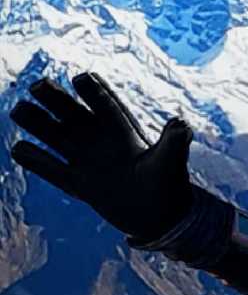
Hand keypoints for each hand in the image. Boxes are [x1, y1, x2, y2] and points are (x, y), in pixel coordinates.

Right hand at [8, 73, 193, 241]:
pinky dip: (36, 160)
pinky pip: (52, 169)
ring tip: (19, 109)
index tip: (82, 78)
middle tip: (37, 86)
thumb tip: (181, 124)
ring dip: (38, 124)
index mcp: (125, 132)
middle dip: (57, 99)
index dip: (95, 92)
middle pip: (74, 114)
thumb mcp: (171, 161)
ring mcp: (87, 161)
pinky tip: (18, 148)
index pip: (106, 105)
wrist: (161, 215)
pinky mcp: (79, 184)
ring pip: (57, 137)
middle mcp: (102, 141)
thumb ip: (174, 142)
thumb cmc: (169, 183)